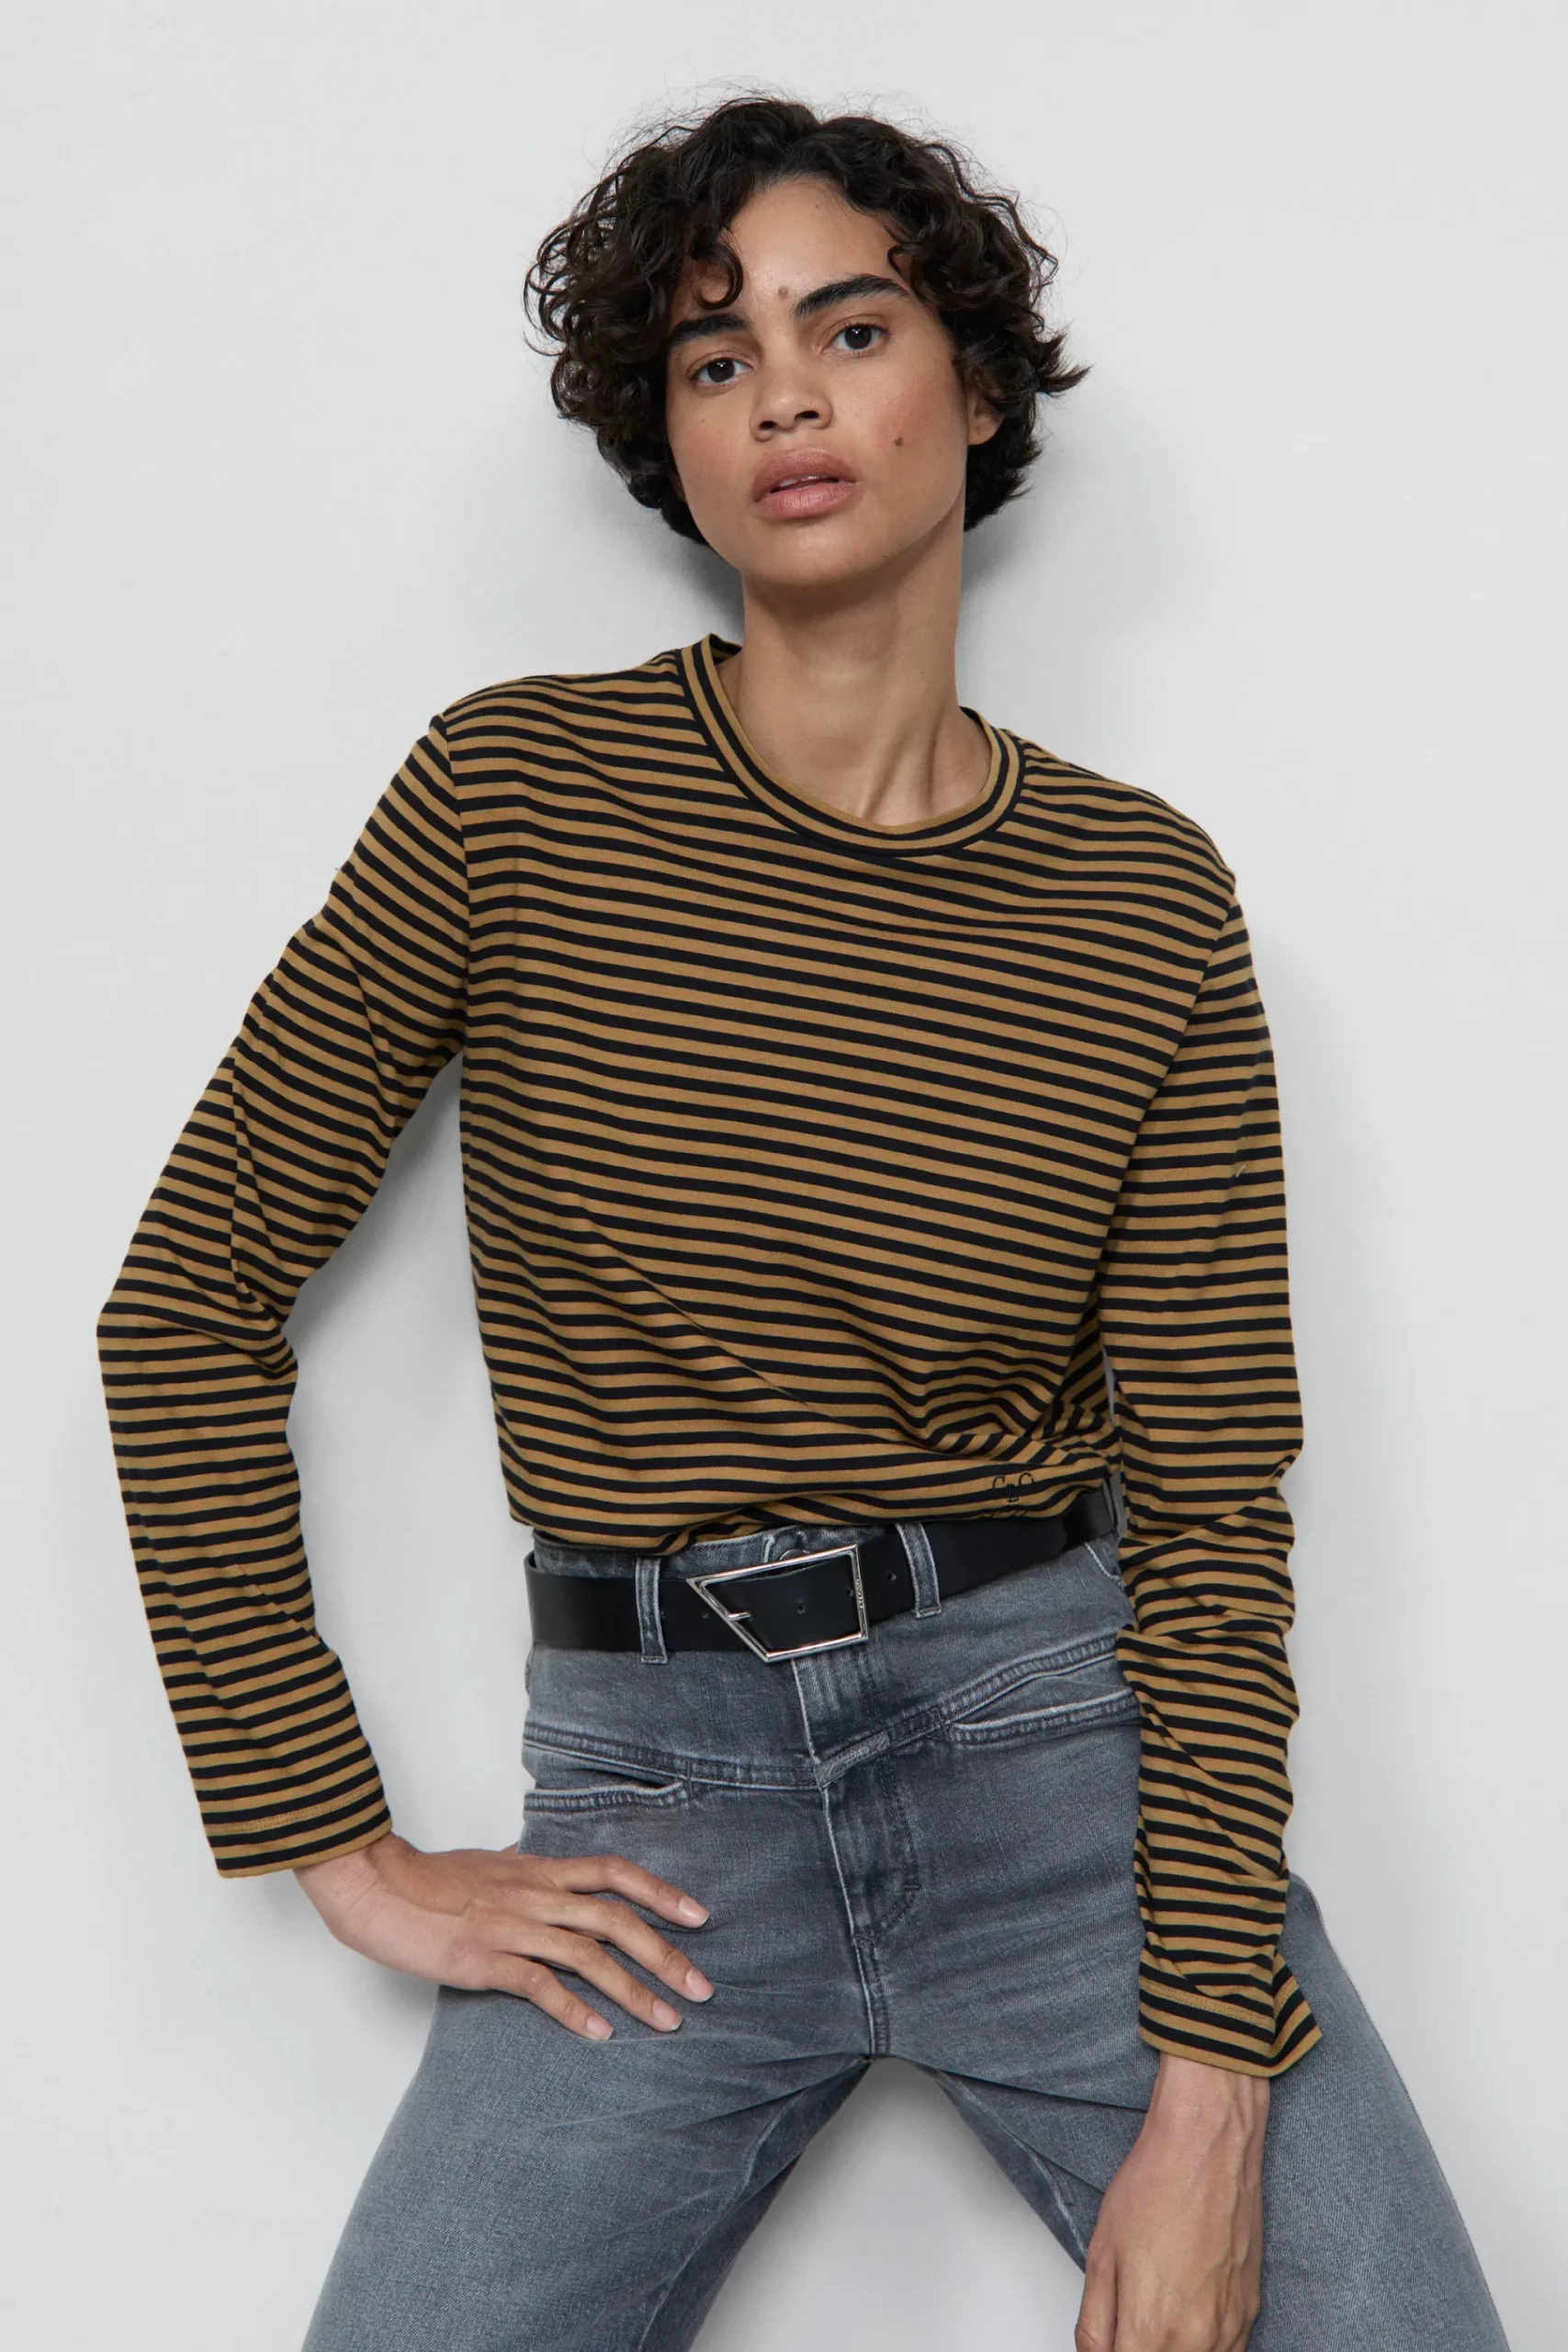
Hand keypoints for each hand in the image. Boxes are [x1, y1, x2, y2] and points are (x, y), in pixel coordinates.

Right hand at [295, 1832, 713, 2040]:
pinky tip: (599, 2034)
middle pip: (615, 1920)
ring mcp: (512, 1927)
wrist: (378, 1887)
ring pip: (589, 1956)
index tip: (699, 1916)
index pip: (613, 1874)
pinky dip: (574, 2011)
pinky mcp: (485, 1960)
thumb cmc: (428, 1878)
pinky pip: (540, 1986)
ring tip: (665, 2021)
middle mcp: (535, 1895)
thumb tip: (528, 1854)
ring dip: (633, 1991)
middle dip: (665, 1954)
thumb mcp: (484, 1863)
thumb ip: (515, 1864)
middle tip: (701, 1988)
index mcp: (538, 1871)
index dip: (660, 1892)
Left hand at [1076, 2052, 1267, 2351]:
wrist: (1208, 2144)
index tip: (1111, 2341)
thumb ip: (1094, 2323)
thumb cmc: (1157, 2185)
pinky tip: (1182, 2315)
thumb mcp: (1101, 2255)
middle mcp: (1198, 2341)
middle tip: (1126, 2323)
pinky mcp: (1250, 2313)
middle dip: (1137, 2347)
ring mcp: (1230, 2330)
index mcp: (1153, 2331)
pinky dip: (1201, 2345)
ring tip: (1154, 2312)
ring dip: (1170, 2347)